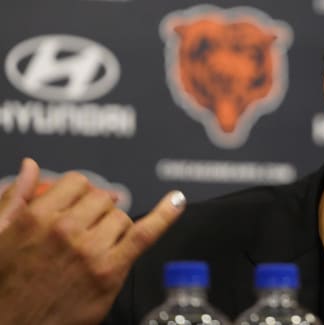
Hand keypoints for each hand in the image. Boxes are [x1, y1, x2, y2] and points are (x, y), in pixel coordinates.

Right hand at [0, 158, 185, 324]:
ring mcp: (90, 249)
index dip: (82, 194)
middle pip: (102, 199)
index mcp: (36, 217)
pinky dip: (165, 215)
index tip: (81, 206)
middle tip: (87, 235)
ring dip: (114, 229)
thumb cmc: (6, 286)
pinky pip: (145, 232)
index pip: (77, 183)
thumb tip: (32, 166)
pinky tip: (177, 201)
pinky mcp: (110, 269)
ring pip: (121, 217)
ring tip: (95, 251)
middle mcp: (64, 229)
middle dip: (97, 213)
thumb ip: (15, 198)